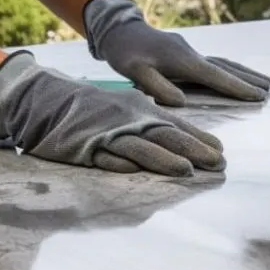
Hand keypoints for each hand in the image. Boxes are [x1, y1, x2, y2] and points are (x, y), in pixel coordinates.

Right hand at [0, 51, 225, 176]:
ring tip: (186, 171)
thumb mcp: (126, 108)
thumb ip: (151, 123)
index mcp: (140, 110)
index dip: (199, 139)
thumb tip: (183, 141)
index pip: (175, 126)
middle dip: (192, 150)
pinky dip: (117, 162)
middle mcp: (127, 120)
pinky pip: (102, 157)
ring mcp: (106, 134)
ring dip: (162, 160)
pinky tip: (132, 170)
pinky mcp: (84, 148)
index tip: (221, 152)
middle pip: (165, 136)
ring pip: (138, 148)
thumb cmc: (93, 108)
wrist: (48, 98)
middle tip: (218, 163)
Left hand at [82, 0, 269, 106]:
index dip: (237, 87)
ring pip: (222, 63)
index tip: (258, 96)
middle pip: (225, 67)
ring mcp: (189, 51)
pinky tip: (235, 74)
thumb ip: (157, 86)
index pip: (215, 76)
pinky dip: (229, 70)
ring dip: (243, 73)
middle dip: (248, 79)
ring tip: (264, 82)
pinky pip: (214, 62)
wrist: (119, 30)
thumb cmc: (124, 53)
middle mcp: (190, 54)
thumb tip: (182, 102)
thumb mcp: (134, 72)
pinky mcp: (185, 52)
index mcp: (181, 61)